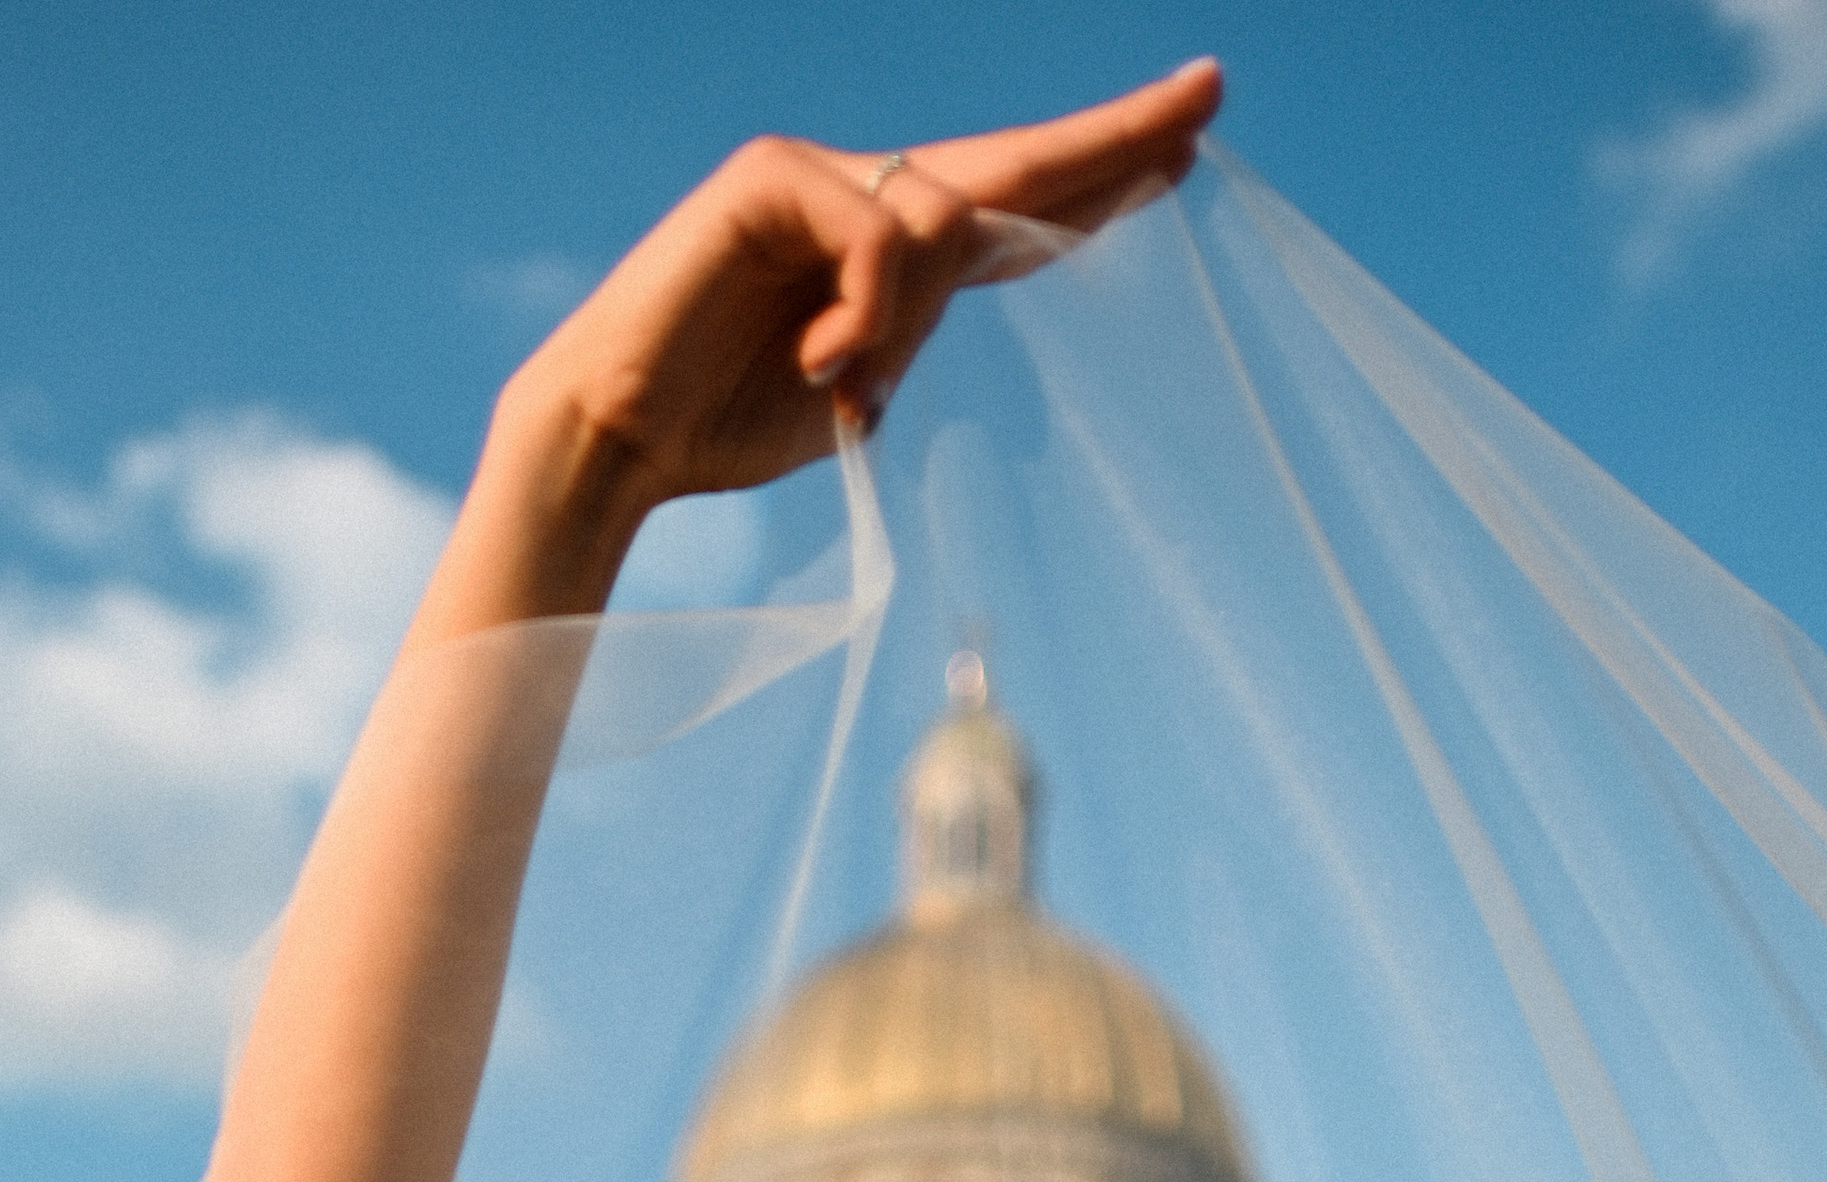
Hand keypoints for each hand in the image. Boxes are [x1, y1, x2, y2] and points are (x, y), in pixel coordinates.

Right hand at [505, 67, 1223, 516]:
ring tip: (846, 385)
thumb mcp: (854, 389)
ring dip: (905, 318)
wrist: (620, 438)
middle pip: (1011, 165)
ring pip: (937, 218)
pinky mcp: (769, 178)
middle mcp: (860, 198)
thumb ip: (915, 329)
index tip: (1185, 156)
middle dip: (1111, 139)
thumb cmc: (723, 426)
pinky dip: (862, 305)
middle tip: (1206, 98)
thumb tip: (977, 253)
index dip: (1100, 183)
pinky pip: (871, 229)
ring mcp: (814, 178)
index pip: (1014, 210)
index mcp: (889, 256)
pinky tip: (821, 361)